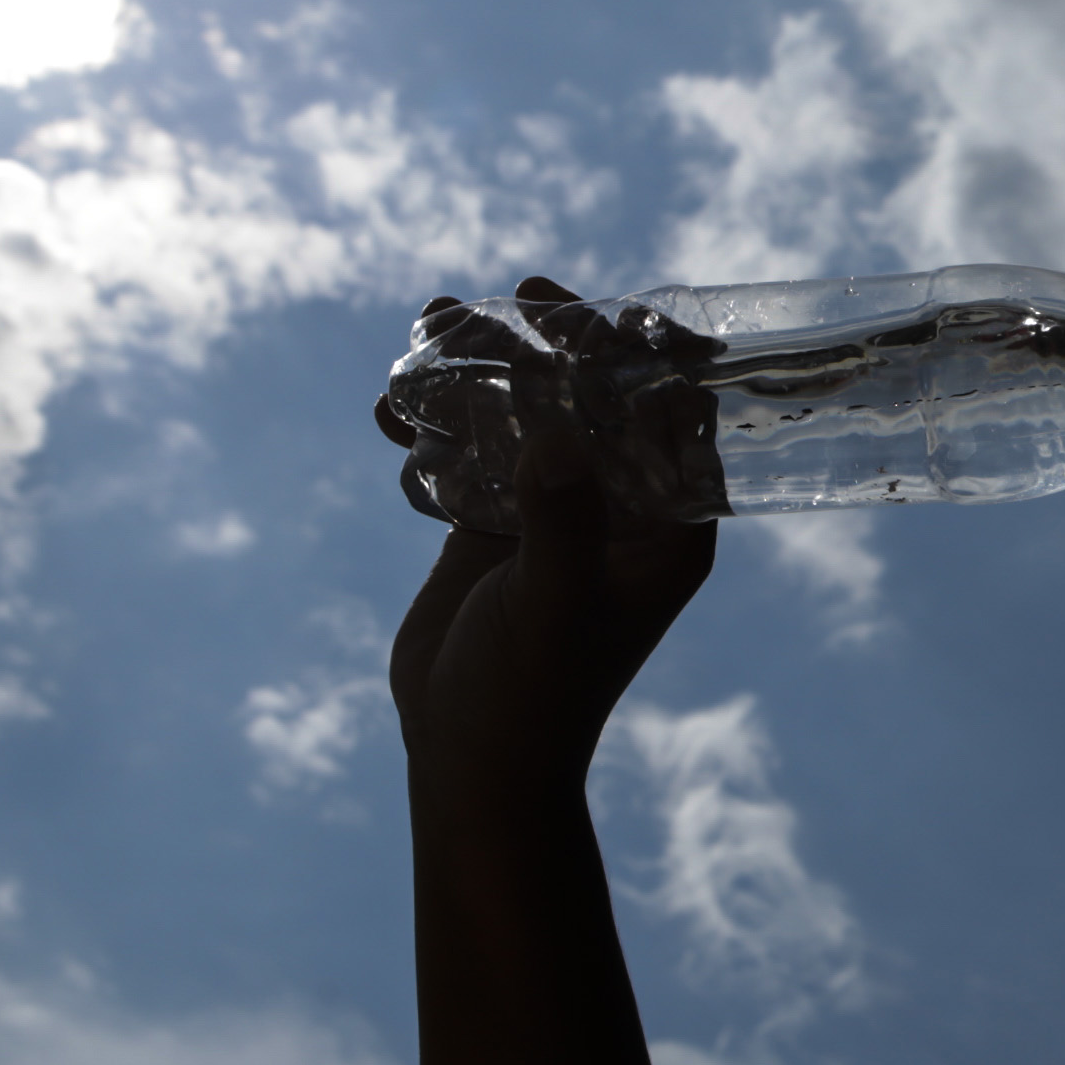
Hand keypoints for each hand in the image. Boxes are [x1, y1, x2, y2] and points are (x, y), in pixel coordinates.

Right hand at [388, 279, 717, 795]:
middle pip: (597, 395)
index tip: (590, 312)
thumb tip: (560, 434)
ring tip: (430, 328)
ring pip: (529, 413)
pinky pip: (473, 451)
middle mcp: (622, 507)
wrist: (469, 762)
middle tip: (510, 301)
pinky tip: (390, 408)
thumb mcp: (551, 606)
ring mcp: (556, 510)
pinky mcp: (496, 524)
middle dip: (553, 342)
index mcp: (671, 523)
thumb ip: (559, 521)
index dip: (642, 351)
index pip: (675, 411)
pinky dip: (434, 423)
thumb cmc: (532, 697)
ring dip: (483, 369)